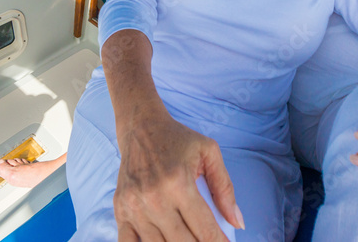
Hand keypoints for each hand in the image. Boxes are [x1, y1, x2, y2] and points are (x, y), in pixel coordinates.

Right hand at [114, 109, 243, 240]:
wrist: (140, 126)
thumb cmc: (177, 139)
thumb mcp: (209, 152)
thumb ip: (225, 188)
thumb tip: (237, 222)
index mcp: (179, 182)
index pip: (204, 228)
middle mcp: (154, 197)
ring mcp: (134, 206)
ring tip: (189, 241)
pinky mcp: (120, 209)